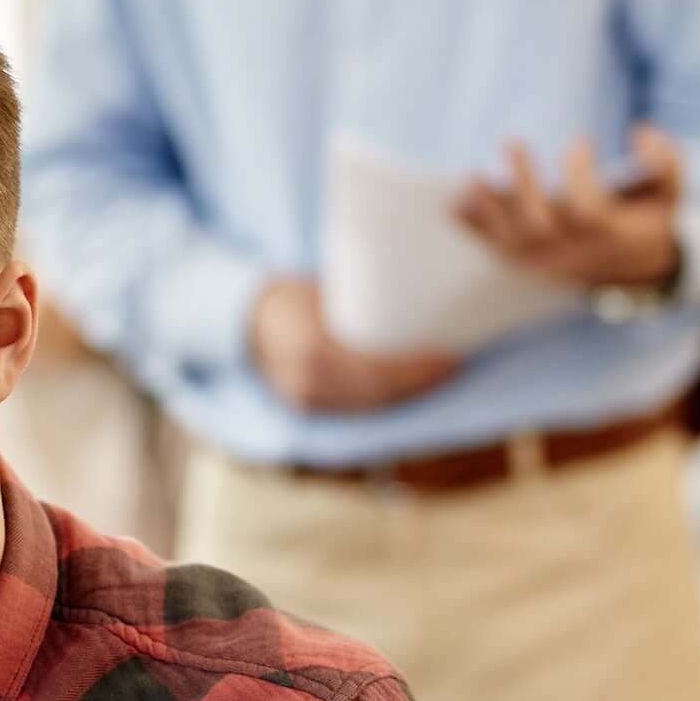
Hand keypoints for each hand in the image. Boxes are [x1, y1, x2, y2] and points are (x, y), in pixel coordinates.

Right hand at [251, 277, 460, 413]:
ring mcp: (306, 401)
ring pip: (371, 405)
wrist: (245, 320)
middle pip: (379, 393)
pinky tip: (411, 388)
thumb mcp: (325, 292)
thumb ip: (363, 302)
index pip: (377, 372)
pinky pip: (357, 408)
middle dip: (421, 383)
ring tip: (440, 376)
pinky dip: (388, 399)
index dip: (417, 370)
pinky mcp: (308, 408)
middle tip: (454, 365)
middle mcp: (308, 384)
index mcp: (312, 351)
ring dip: (409, 394)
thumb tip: (421, 296)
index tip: (450, 356)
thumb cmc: (292, 296)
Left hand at [453, 127, 682, 290]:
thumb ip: (665, 161)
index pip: (587, 210)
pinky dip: (471, 229)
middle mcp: (571, 252)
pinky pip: (493, 249)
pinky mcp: (524, 265)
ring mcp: (544, 262)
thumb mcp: (668, 193)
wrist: (630, 270)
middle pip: (539, 224)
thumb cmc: (645, 219)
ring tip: (471, 176)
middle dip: (522, 182)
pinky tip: (452, 205)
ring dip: (487, 207)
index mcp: (607, 234)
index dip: (581, 174)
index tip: (581, 141)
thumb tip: (641, 129)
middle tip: (511, 139)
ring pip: (510, 240)